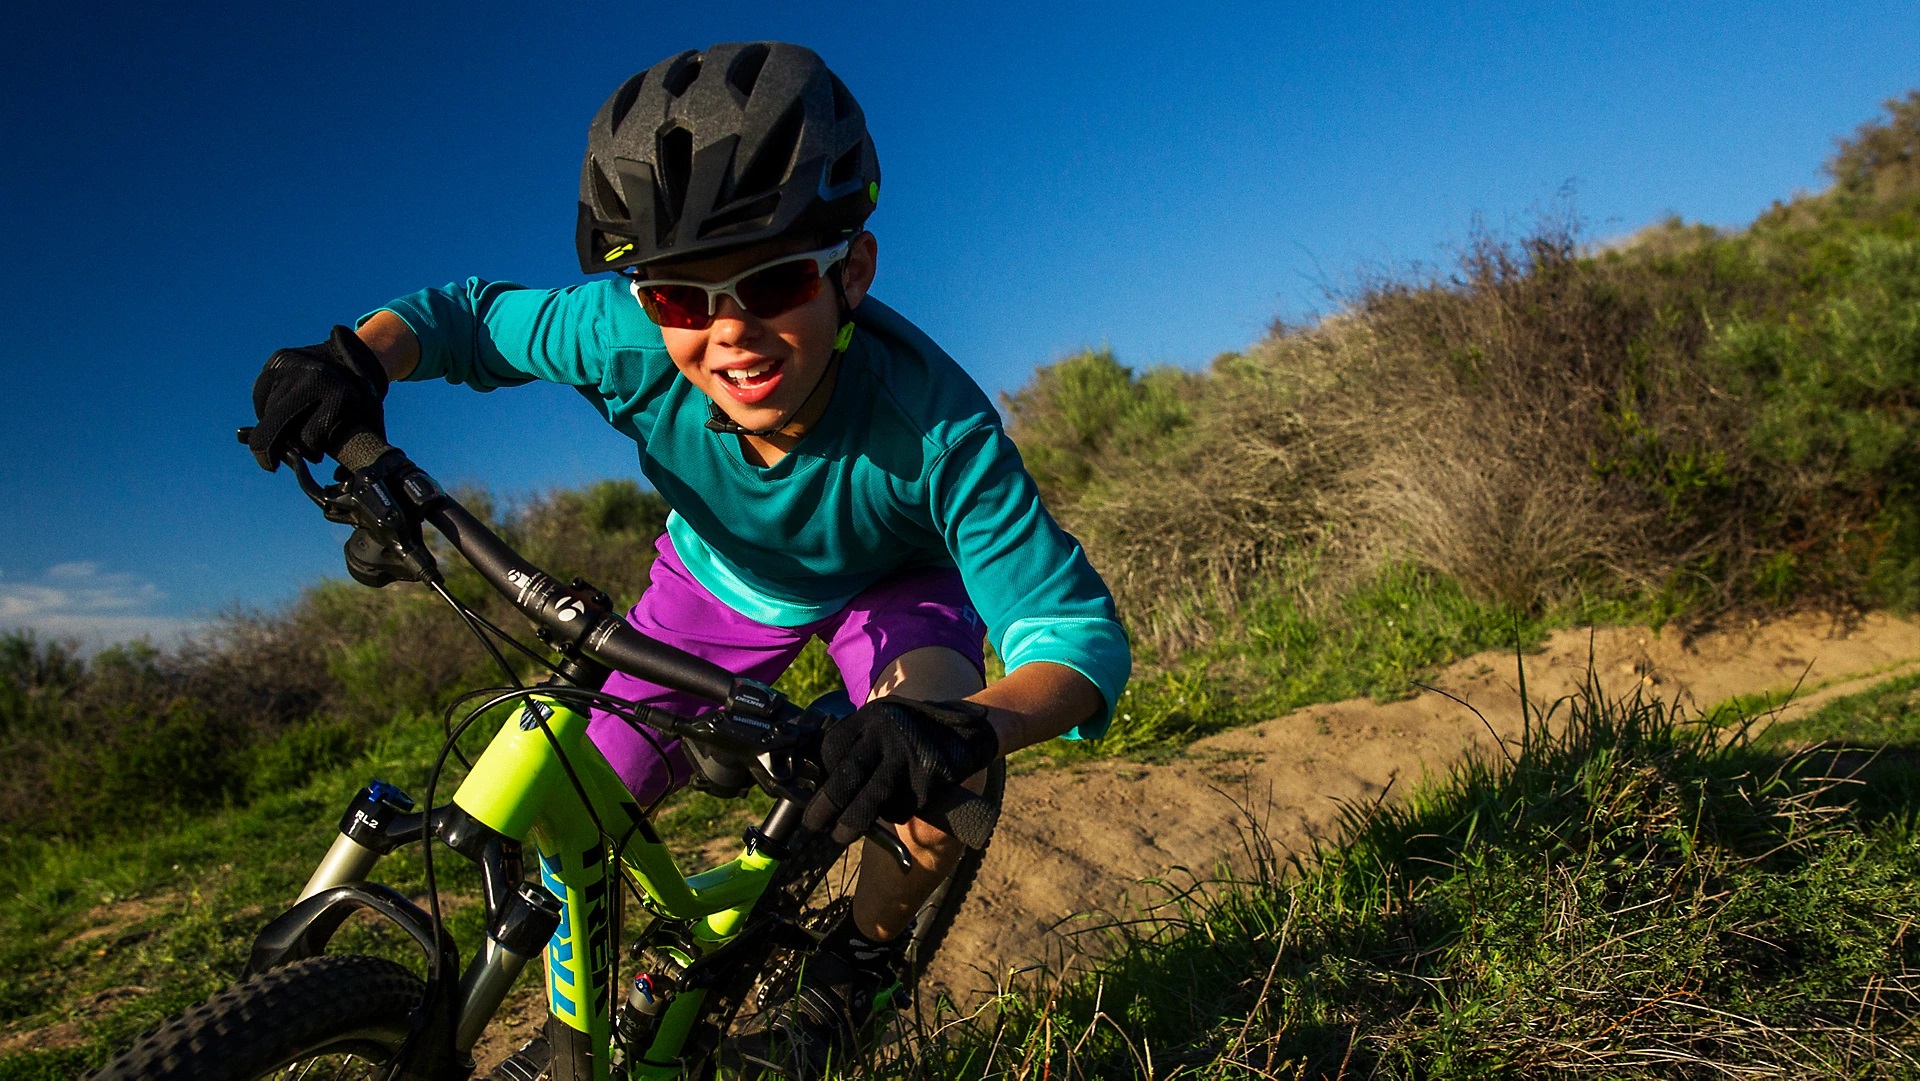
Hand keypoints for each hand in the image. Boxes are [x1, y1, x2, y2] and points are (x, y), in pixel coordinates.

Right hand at [248, 325, 389, 470]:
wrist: (355, 354)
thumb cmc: (361, 397)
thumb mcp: (369, 420)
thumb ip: (361, 449)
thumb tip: (339, 480)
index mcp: (340, 392)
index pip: (310, 436)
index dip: (311, 451)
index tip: (316, 457)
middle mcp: (314, 375)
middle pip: (277, 422)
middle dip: (267, 449)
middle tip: (270, 465)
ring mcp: (293, 365)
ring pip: (268, 411)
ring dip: (273, 429)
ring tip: (288, 435)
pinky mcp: (277, 360)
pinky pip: (261, 396)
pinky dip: (266, 410)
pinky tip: (279, 416)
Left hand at [803, 697, 999, 845]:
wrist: (967, 729)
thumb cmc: (914, 731)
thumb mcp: (883, 724)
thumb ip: (859, 744)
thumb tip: (825, 783)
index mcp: (870, 717)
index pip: (832, 749)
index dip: (822, 775)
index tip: (816, 792)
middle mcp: (886, 733)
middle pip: (847, 774)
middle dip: (826, 804)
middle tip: (813, 823)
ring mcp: (909, 756)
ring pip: (873, 797)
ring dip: (853, 821)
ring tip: (840, 835)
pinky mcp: (928, 778)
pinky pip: (902, 805)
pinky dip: (894, 813)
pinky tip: (898, 807)